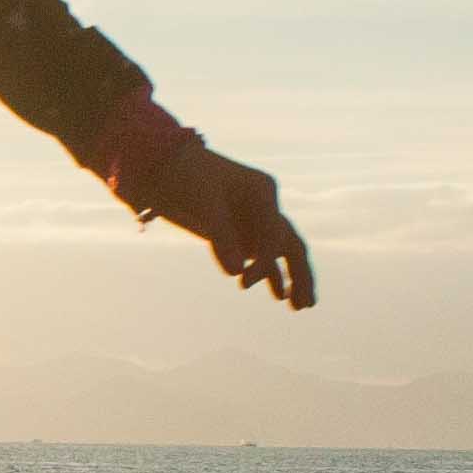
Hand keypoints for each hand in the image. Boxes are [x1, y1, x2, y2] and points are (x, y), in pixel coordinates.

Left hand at [151, 143, 314, 309]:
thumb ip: (221, 236)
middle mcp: (265, 207)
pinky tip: (281, 297)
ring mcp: (254, 221)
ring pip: (282, 253)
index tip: (244, 283)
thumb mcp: (203, 202)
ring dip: (293, 278)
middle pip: (291, 243)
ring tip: (303, 307)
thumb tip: (235, 273)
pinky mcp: (240, 233)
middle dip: (300, 274)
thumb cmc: (187, 175)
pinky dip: (272, 275)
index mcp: (263, 192)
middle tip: (307, 304)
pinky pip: (263, 257)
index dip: (264, 262)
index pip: (273, 234)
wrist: (165, 166)